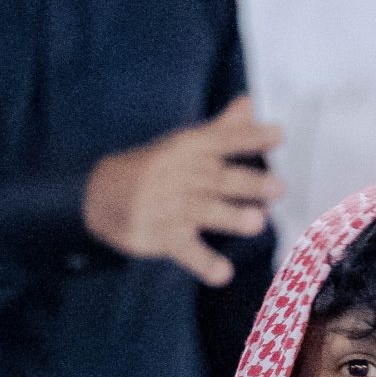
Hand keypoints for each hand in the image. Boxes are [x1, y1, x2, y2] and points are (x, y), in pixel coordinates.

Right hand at [84, 94, 283, 286]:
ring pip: (204, 212)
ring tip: (256, 223)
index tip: (278, 135)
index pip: (223, 140)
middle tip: (277, 188)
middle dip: (248, 183)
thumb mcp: (183, 144)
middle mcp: (182, 175)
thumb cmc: (153, 169)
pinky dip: (204, 262)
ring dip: (230, 217)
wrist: (98, 193)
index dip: (250, 137)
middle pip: (218, 178)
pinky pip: (186, 251)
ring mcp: (171, 207)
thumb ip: (222, 129)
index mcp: (190, 149)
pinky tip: (223, 274)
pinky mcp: (161, 236)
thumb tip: (250, 102)